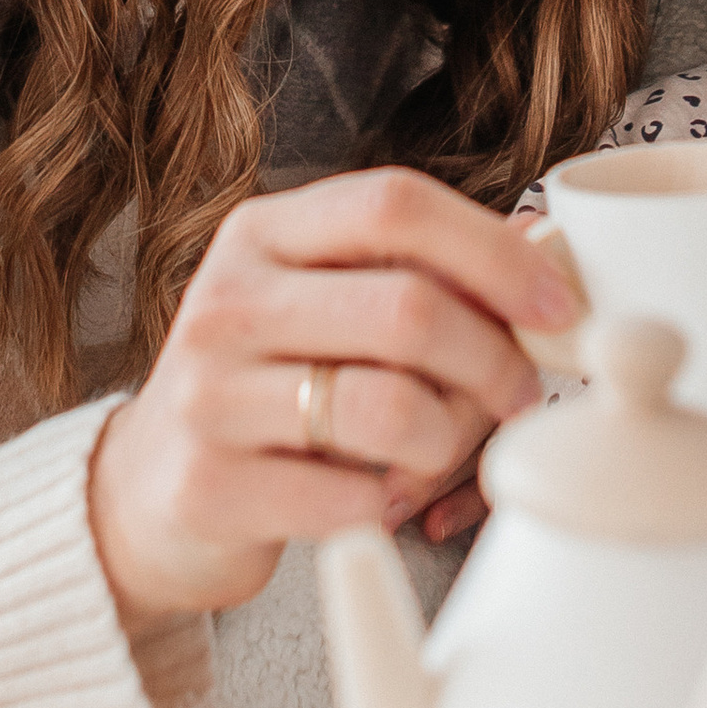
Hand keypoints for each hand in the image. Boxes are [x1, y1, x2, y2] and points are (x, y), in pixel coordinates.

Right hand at [86, 169, 573, 631]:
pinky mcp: (211, 486)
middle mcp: (227, 300)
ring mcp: (210, 394)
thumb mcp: (329, 304)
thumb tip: (545, 240)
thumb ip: (426, 268)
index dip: (494, 251)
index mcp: (263, 234)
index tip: (555, 306)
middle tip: (517, 396)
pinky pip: (355, 497)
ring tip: (442, 451)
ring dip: (450, 441)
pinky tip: (381, 495)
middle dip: (493, 360)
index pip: (394, 204)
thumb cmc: (269, 387)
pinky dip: (395, 504)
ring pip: (392, 409)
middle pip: (408, 308)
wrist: (151, 491)